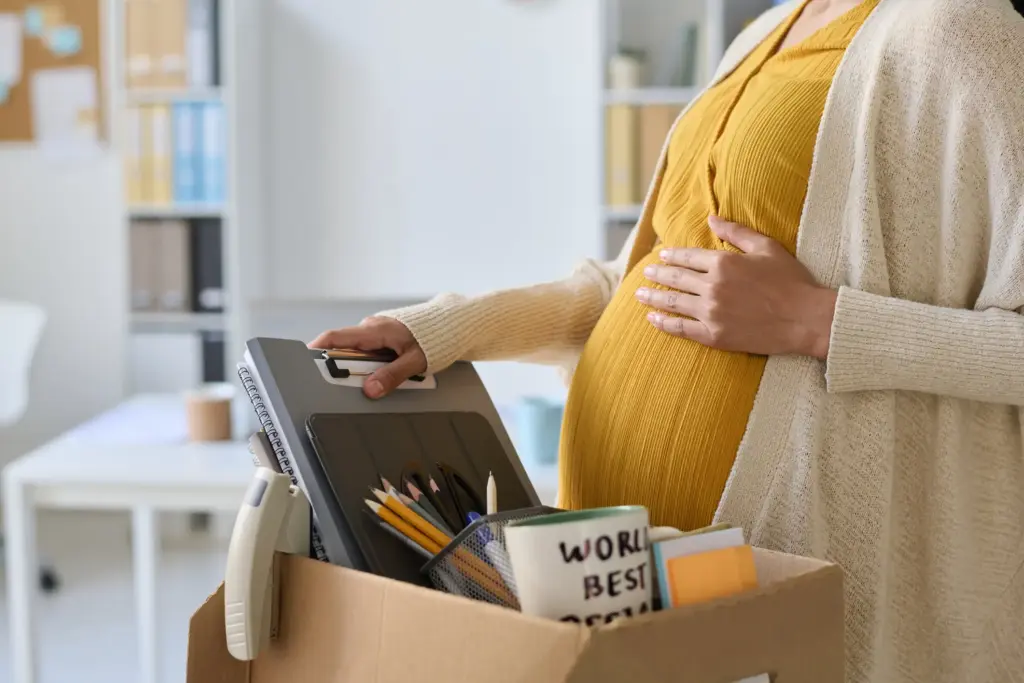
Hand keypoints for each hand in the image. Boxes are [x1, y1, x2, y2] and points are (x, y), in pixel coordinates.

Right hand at [309, 317, 426, 398]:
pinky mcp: (381, 337)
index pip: (335, 337)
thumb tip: (371, 389)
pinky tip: (379, 375)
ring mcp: (375, 331)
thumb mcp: (416, 360)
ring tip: (367, 383)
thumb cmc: (435, 337)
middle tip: (338, 387)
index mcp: (375, 329)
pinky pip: (367, 351)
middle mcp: (371, 327)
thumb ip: (393, 375)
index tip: (302, 362)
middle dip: (338, 367)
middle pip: (343, 348)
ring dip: (357, 368)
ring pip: (356, 351)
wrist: (449, 323)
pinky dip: (368, 364)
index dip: (316, 349)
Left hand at [635, 216, 836, 358]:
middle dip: (658, 274)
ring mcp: (711, 312)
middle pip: (676, 278)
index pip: (688, 257)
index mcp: (724, 262)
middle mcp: (713, 287)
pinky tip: (653, 319)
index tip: (661, 255)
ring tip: (640, 295)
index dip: (672, 255)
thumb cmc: (791, 281)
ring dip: (653, 297)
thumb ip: (736, 232)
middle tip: (646, 272)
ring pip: (673, 303)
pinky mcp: (714, 336)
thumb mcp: (766, 247)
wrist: (806, 319)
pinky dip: (664, 323)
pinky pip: (681, 329)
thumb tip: (711, 218)